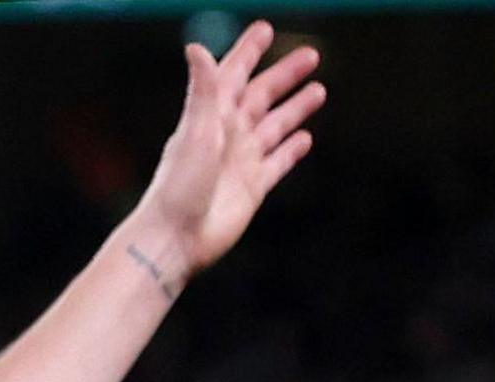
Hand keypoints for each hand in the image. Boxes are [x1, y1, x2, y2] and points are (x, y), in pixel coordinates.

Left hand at [127, 21, 323, 279]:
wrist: (177, 238)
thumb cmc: (179, 185)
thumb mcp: (195, 131)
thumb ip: (203, 90)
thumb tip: (196, 47)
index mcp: (212, 116)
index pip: (234, 74)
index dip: (249, 52)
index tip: (265, 29)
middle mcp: (228, 135)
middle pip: (262, 96)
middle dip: (285, 75)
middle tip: (311, 54)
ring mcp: (242, 161)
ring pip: (275, 126)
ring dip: (295, 108)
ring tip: (318, 89)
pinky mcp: (253, 187)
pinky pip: (278, 162)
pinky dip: (291, 149)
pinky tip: (305, 138)